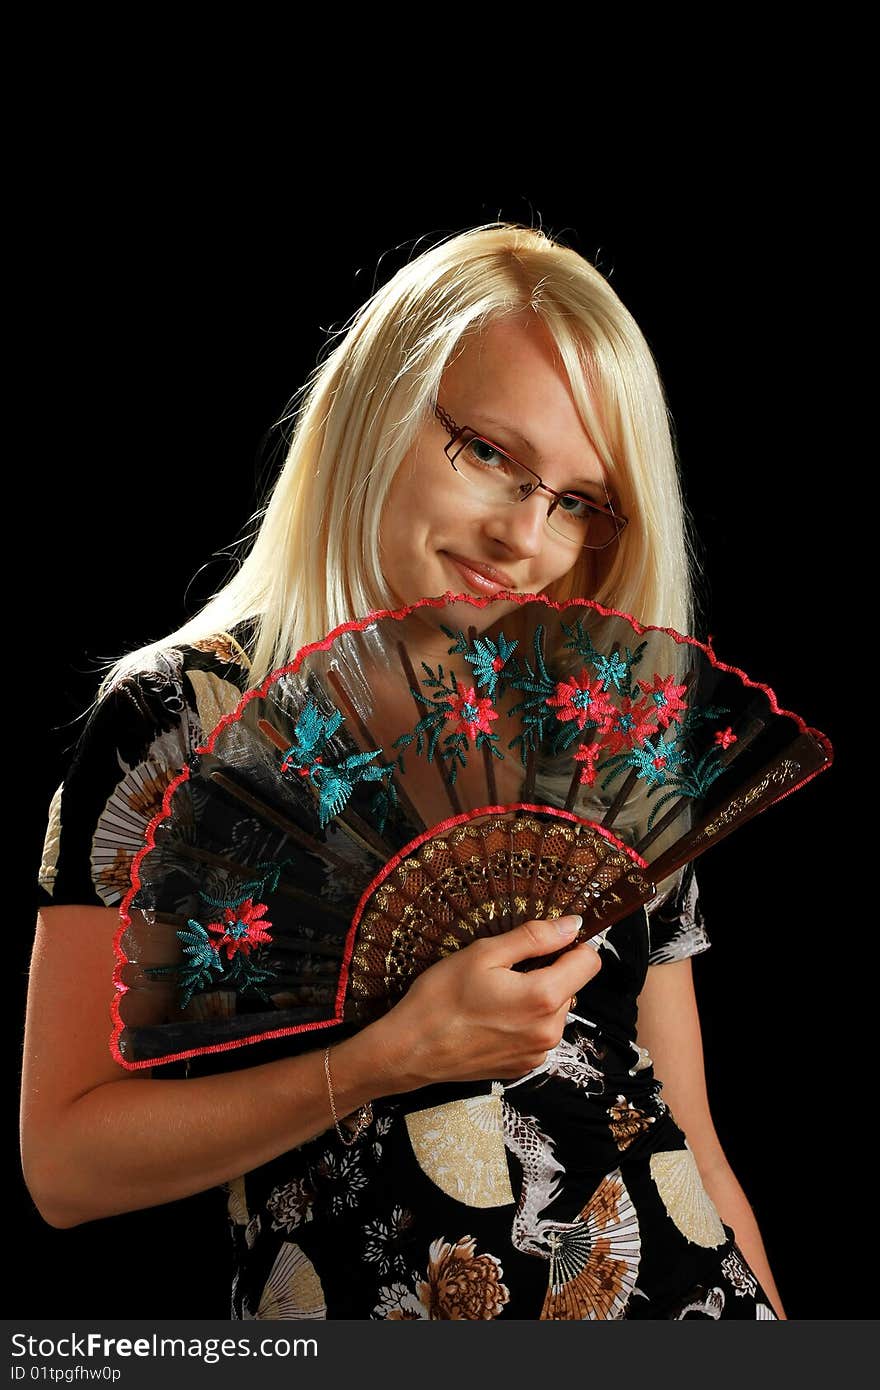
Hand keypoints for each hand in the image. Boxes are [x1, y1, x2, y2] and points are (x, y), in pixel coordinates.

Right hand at [370, 915, 601, 1088]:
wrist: (411, 1050)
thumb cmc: (441, 997)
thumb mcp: (484, 954)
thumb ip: (534, 937)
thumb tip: (572, 924)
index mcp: (544, 997)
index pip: (589, 962)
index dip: (569, 946)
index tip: (541, 944)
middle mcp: (550, 1030)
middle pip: (571, 986)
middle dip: (548, 972)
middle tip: (504, 971)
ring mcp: (538, 1053)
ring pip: (555, 1010)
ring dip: (536, 998)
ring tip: (494, 996)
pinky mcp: (524, 1067)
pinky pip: (538, 1033)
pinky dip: (524, 1021)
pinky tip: (491, 1019)